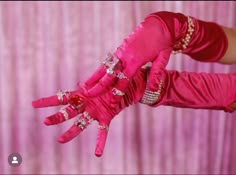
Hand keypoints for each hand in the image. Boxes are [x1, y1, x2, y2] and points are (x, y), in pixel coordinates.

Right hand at [32, 69, 146, 156]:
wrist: (122, 87)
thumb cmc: (107, 82)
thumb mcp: (96, 80)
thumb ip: (88, 83)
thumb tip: (79, 84)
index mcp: (81, 96)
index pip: (61, 98)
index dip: (48, 101)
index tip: (34, 104)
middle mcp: (85, 106)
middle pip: (68, 113)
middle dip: (57, 117)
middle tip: (46, 122)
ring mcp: (94, 113)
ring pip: (80, 124)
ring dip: (71, 132)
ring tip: (61, 140)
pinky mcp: (106, 118)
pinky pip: (103, 131)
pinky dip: (100, 142)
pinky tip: (97, 154)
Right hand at [82, 12, 173, 104]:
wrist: (159, 23)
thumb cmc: (162, 41)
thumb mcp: (162, 58)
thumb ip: (156, 74)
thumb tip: (153, 90)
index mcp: (136, 60)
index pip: (123, 80)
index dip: (117, 93)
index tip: (112, 103)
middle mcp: (125, 56)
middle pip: (109, 74)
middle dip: (98, 86)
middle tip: (88, 96)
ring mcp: (121, 52)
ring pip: (104, 67)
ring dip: (93, 78)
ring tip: (83, 86)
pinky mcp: (120, 49)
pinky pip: (108, 62)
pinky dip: (100, 70)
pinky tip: (94, 76)